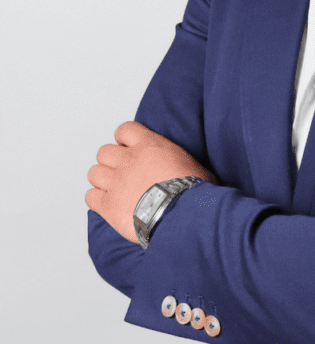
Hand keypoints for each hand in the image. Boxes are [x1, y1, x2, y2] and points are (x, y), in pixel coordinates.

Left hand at [86, 121, 215, 243]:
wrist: (179, 213)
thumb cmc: (191, 191)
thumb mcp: (194, 166)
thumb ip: (179, 162)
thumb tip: (188, 169)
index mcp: (149, 146)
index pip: (125, 130)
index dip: (125, 139)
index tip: (130, 148)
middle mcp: (128, 160)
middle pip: (104, 152)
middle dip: (111, 161)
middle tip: (122, 171)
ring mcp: (116, 182)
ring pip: (94, 173)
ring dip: (102, 180)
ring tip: (114, 188)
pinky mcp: (108, 205)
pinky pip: (91, 197)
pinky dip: (97, 200)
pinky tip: (108, 204)